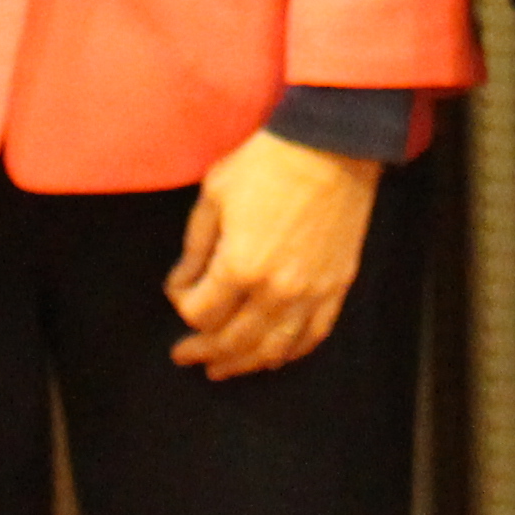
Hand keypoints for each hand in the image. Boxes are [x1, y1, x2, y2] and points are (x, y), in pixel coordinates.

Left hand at [168, 133, 380, 376]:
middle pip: (232, 341)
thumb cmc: (267, 162)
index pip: (200, 312)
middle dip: (203, 350)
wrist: (330, 145)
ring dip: (243, 364)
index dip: (181, 306)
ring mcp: (311, 293)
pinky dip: (290, 352)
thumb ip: (195, 248)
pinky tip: (273, 357)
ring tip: (222, 368)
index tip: (178, 290)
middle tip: (185, 355)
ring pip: (273, 349)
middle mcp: (276, 290)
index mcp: (240, 266)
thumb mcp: (214, 195)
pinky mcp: (336, 287)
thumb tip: (182, 284)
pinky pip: (312, 335)